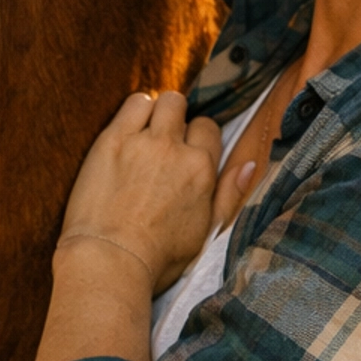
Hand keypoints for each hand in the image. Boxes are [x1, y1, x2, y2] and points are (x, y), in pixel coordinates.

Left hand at [57, 90, 221, 296]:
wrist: (111, 261)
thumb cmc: (158, 257)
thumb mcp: (206, 232)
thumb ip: (229, 195)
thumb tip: (249, 165)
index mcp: (201, 169)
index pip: (208, 128)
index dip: (197, 138)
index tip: (184, 151)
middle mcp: (175, 149)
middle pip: (181, 106)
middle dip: (175, 119)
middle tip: (161, 141)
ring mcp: (143, 141)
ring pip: (160, 100)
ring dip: (154, 111)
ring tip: (143, 134)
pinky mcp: (113, 139)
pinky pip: (132, 104)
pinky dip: (132, 112)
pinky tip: (126, 133)